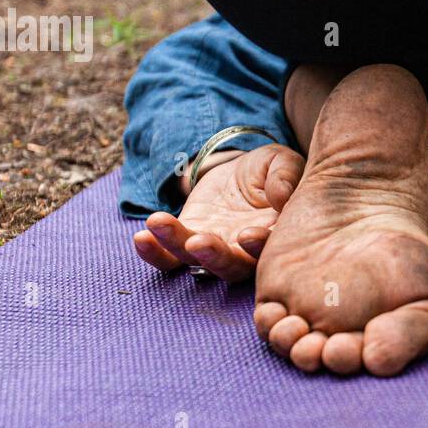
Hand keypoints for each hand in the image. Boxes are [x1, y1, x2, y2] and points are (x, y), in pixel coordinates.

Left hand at [133, 143, 304, 281]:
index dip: (258, 247)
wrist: (239, 170)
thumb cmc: (269, 170)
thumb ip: (285, 176)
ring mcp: (214, 250)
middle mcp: (244, 252)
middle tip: (198, 243)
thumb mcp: (280, 161)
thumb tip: (283, 196)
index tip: (248, 235)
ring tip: (158, 223)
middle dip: (214, 257)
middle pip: (231, 267)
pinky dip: (154, 254)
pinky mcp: (187, 242)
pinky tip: (141, 238)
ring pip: (196, 262)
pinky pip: (169, 259)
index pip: (268, 250)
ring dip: (176, 246)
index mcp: (275, 237)